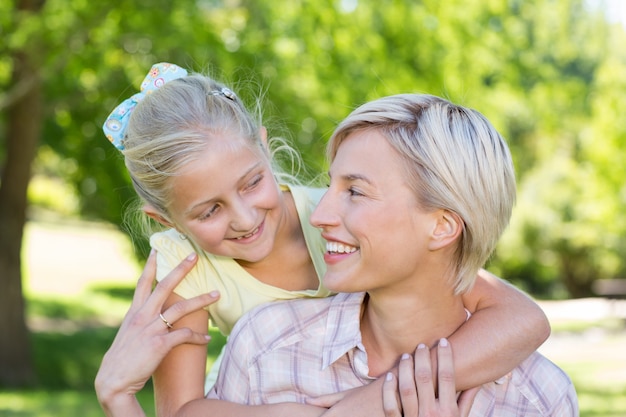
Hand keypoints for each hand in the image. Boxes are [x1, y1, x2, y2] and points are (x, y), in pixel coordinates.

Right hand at [95, 251, 219, 415]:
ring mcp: (151, 329)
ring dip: (202, 300)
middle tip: (195, 256)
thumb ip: (141, 322)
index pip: (143, 283)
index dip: (150, 265)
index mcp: (134, 312)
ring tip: (217, 294)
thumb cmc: (123, 360)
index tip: (157, 248)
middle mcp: (142, 316)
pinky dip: (198, 337)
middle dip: (181, 269)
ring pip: (181, 308)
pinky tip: (207, 339)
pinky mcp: (160, 344)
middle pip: (165, 286)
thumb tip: (153, 316)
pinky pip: (184, 335)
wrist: (113, 382)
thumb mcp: (129, 334)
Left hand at [382, 339, 479, 416]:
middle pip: (426, 378)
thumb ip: (466, 401)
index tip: (444, 341)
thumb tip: (475, 380)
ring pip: (407, 388)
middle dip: (424, 358)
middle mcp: (432, 414)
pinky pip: (391, 406)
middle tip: (422, 345)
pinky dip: (388, 390)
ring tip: (406, 355)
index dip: (446, 357)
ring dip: (406, 369)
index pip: (448, 377)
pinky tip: (390, 376)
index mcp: (449, 412)